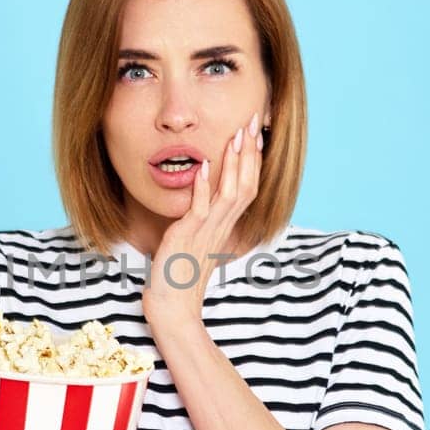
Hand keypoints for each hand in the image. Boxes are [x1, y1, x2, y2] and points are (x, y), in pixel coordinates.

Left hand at [143, 111, 264, 330]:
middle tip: (253, 122)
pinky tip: (205, 166)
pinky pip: (201, 208)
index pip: (246, 188)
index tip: (255, 134)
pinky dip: (204, 186)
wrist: (174, 307)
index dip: (253, 161)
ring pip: (231, 193)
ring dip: (234, 163)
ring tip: (237, 135)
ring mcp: (207, 232)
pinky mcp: (188, 237)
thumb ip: (203, 221)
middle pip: (246, 184)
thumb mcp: (196, 242)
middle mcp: (221, 227)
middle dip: (250, 153)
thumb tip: (203, 201)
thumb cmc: (181, 277)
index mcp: (225, 226)